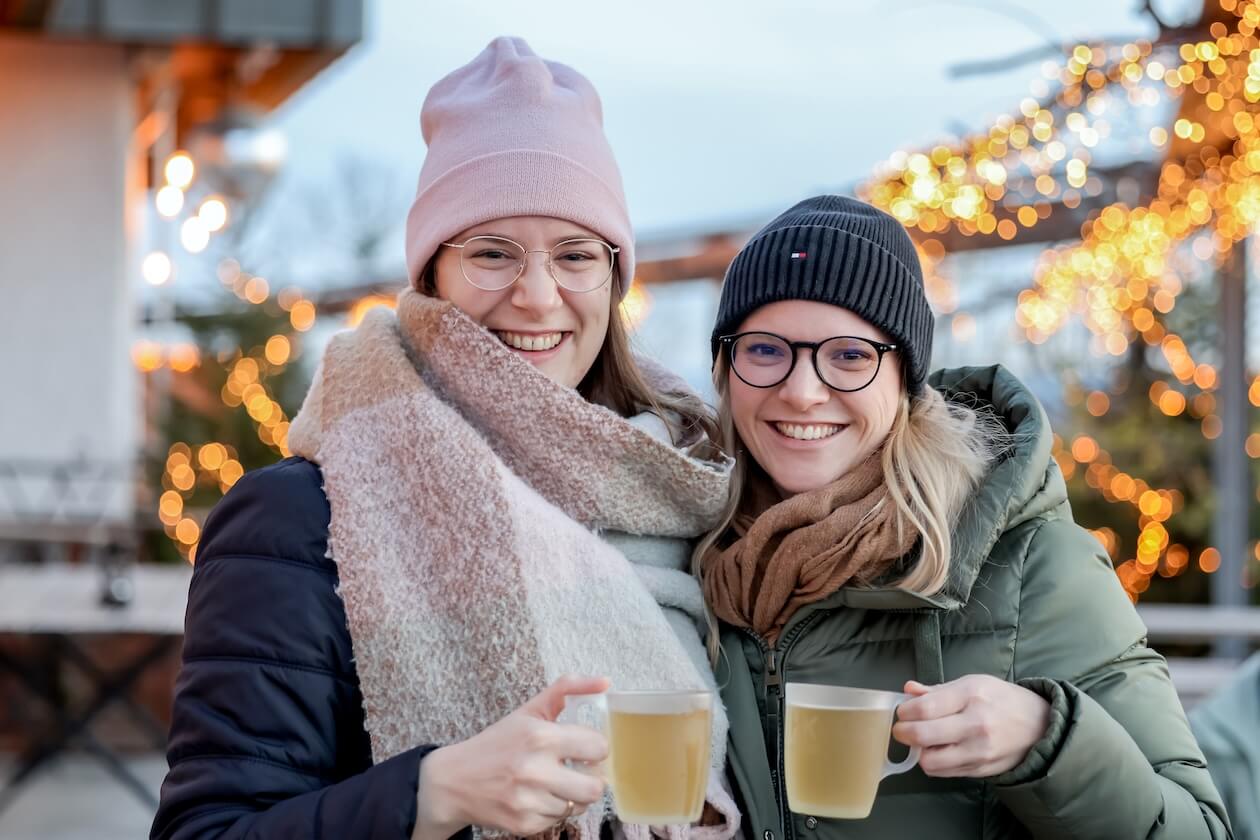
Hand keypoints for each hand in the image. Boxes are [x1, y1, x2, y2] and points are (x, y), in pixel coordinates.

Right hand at [412, 675, 609, 839]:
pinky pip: (559, 820)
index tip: (584, 748)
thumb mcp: (529, 710)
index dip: (595, 747)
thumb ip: (567, 690)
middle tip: (578, 770)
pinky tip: (538, 797)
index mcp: (540, 737)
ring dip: (572, 796)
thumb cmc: (496, 743)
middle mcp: (535, 770)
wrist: (454, 781)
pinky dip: (553, 810)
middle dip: (590, 778)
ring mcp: (529, 801)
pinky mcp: (524, 824)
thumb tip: (604, 682)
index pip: (598, 748)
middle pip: (595, 787)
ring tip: (554, 783)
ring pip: (579, 806)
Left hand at [891, 675, 1050, 777]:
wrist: (1039, 727)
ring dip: (919, 752)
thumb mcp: (972, 683)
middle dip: (903, 733)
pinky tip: (938, 750)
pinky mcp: (980, 770)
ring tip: (923, 741)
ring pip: (930, 761)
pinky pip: (943, 772)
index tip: (902, 711)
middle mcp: (975, 725)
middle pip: (923, 736)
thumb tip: (907, 691)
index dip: (905, 711)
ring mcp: (978, 751)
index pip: (925, 708)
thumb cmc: (1001, 699)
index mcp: (971, 695)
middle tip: (902, 728)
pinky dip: (934, 762)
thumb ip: (937, 690)